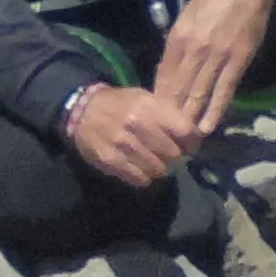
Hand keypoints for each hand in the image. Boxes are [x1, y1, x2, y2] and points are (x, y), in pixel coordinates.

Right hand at [61, 76, 197, 187]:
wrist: (81, 110)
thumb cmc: (120, 103)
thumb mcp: (145, 98)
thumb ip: (169, 114)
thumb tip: (194, 137)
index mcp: (148, 105)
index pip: (184, 130)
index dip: (191, 141)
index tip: (189, 144)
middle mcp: (137, 124)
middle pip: (173, 153)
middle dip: (174, 156)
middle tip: (169, 154)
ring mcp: (123, 144)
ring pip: (158, 169)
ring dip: (159, 168)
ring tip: (153, 161)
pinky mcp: (111, 161)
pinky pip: (140, 179)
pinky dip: (144, 176)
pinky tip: (139, 167)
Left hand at [150, 0, 275, 137]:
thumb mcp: (189, 10)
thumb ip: (181, 37)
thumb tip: (173, 62)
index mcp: (178, 34)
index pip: (163, 74)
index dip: (158, 97)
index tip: (153, 116)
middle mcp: (192, 48)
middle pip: (177, 88)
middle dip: (170, 115)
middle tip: (164, 136)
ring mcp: (215, 56)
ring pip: (197, 94)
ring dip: (189, 118)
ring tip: (183, 140)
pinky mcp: (237, 60)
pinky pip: (223, 90)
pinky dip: (213, 110)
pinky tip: (206, 127)